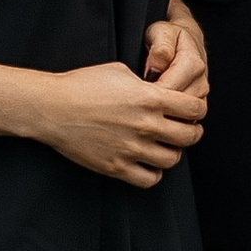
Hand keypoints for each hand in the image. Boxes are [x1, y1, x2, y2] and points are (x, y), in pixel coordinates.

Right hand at [39, 60, 204, 188]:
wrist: (52, 108)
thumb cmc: (83, 84)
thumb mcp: (121, 72)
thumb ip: (147, 84)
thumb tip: (163, 90)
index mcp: (150, 98)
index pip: (194, 108)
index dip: (197, 109)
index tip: (192, 110)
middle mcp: (146, 125)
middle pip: (190, 136)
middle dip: (192, 131)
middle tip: (185, 129)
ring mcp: (132, 149)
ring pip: (173, 159)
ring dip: (173, 152)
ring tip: (164, 146)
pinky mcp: (117, 167)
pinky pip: (150, 179)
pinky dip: (154, 172)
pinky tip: (147, 162)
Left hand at [143, 6, 209, 117]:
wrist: (186, 38)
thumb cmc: (172, 36)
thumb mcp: (162, 33)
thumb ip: (160, 47)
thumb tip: (156, 65)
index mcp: (193, 63)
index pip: (171, 88)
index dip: (152, 93)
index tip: (137, 94)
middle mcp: (200, 80)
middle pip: (179, 105)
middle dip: (158, 107)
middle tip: (139, 105)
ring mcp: (201, 93)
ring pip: (185, 115)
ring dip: (167, 114)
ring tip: (148, 108)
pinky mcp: (198, 102)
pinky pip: (187, 118)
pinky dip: (173, 117)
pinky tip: (159, 112)